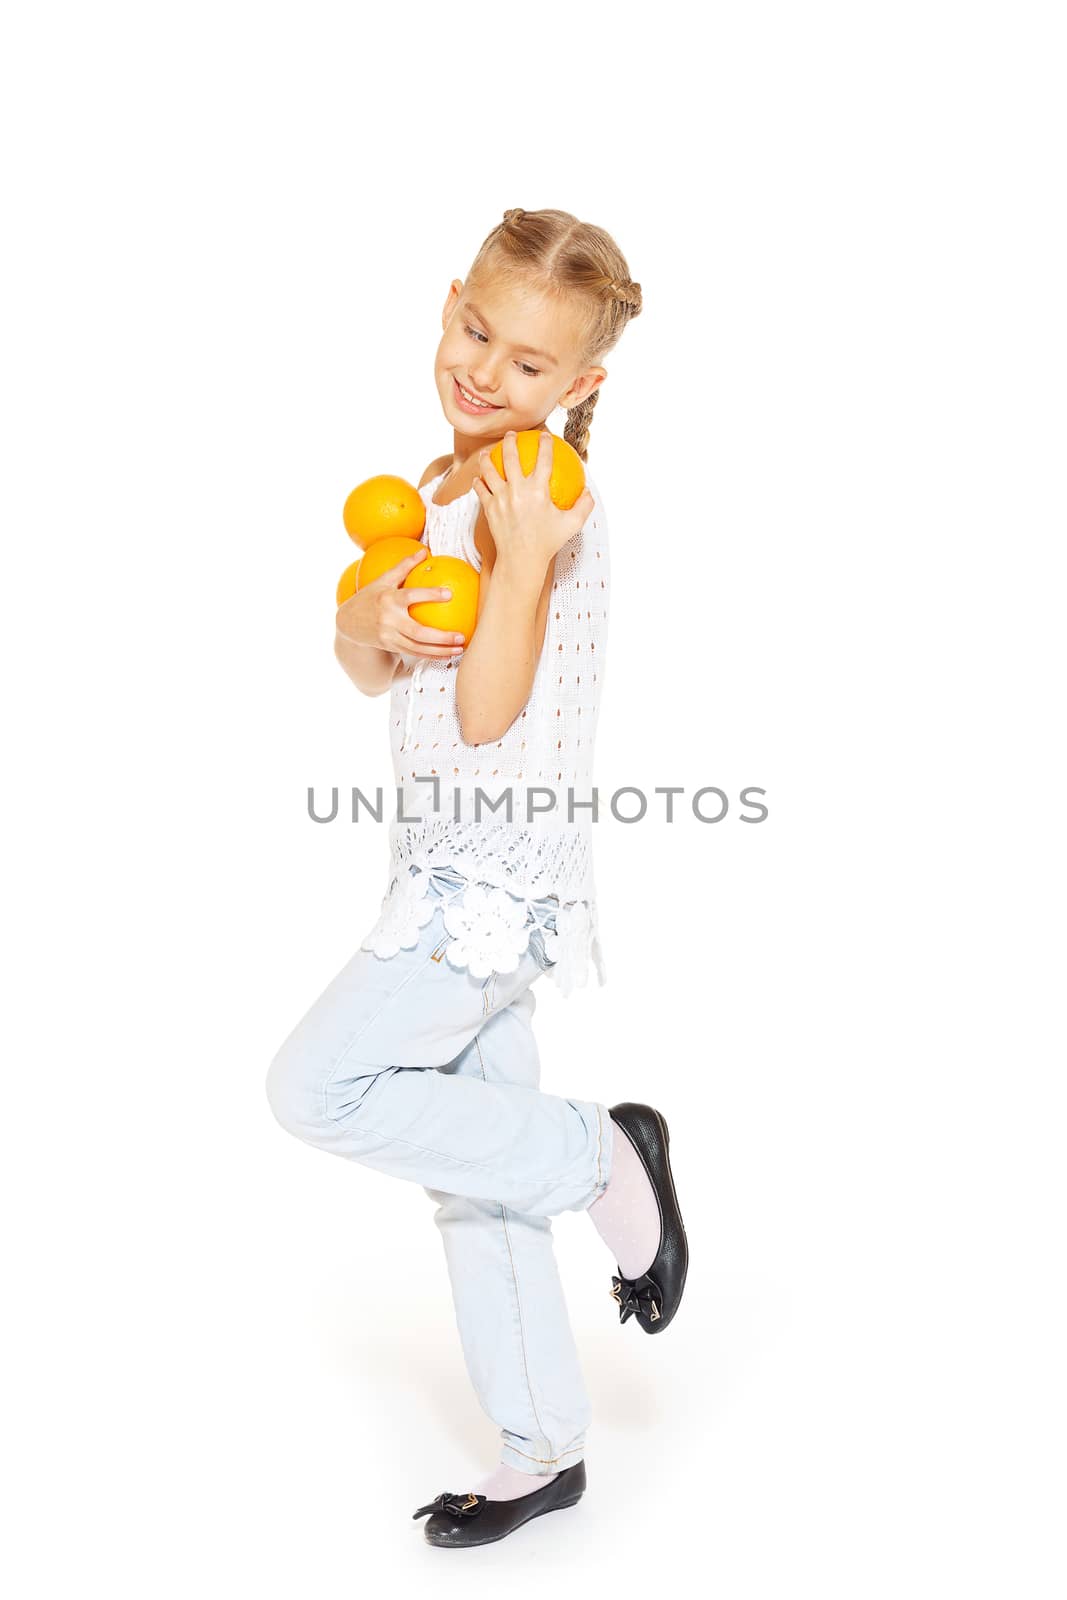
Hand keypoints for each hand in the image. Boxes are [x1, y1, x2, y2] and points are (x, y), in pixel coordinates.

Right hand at [335, 551, 467, 657]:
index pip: (410, 596)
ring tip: (460, 649)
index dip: (429, 594)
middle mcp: (388, 619)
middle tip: (461, 636)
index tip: (449, 594)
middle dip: (441, 637)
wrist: (347, 623)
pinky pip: (413, 653)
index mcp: (388, 599)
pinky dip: (431, 655)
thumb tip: (424, 551)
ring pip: (417, 647)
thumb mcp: (383, 580)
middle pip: (418, 632)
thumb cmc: (369, 597)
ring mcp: (388, 636)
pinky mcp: (390, 646)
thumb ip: (404, 566)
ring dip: (440, 650)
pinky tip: (447, 654)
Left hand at [473, 430, 594, 571]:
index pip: (543, 458)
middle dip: (510, 441)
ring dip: (487, 459)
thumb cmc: (548, 543)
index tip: (544, 435)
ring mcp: (501, 498)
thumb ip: (584, 506)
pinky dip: (478, 483)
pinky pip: (480, 490)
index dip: (545, 443)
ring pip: (489, 471)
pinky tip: (478, 479)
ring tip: (486, 454)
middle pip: (511, 457)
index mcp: (538, 490)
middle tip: (511, 435)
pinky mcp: (489, 508)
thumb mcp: (572, 525)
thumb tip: (588, 492)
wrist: (522, 560)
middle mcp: (517, 490)